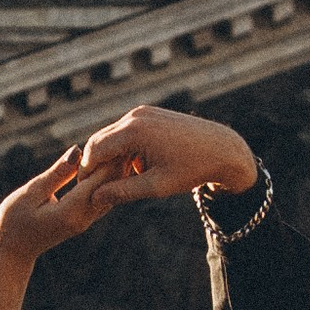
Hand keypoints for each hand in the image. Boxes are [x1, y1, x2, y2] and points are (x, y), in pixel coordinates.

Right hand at [0, 146, 129, 309]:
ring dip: (117, 174)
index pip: (97, 182)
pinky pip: (102, 199)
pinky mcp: (82, 220)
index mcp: (70, 212)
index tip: (123, 140)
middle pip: (108, 188)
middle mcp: (83, 218)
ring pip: (108, 194)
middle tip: (132, 139)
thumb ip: (56, 173)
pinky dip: (108, 182)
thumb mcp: (31, 193)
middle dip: (119, 165)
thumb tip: (77, 152)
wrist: (12, 252)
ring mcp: (84, 221)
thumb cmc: (12, 221)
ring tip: (127, 149)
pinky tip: (113, 166)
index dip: (110, 160)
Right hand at [73, 103, 257, 204]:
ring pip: (113, 135)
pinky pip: (127, 131)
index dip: (86, 171)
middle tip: (97, 187)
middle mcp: (136, 115)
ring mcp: (143, 111)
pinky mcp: (150, 113)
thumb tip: (94, 198)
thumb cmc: (192, 169)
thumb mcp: (156, 186)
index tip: (85, 190)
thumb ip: (123, 191)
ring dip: (111, 157)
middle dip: (96, 164)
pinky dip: (125, 149)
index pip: (95, 149)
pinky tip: (136, 168)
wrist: (223, 150)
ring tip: (120, 181)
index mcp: (135, 131)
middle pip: (100, 139)